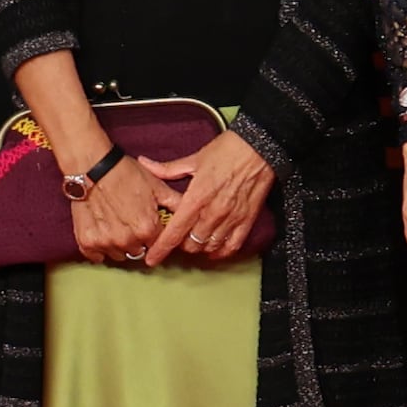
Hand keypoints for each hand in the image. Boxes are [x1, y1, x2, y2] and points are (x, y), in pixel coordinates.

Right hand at [71, 154, 178, 265]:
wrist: (91, 167)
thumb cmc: (126, 173)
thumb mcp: (157, 186)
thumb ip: (176, 204)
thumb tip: (193, 213)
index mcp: (147, 229)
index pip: (158, 244)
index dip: (156, 234)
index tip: (152, 226)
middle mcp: (126, 240)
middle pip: (138, 251)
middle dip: (139, 241)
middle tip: (132, 223)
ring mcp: (105, 243)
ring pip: (118, 254)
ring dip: (119, 245)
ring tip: (116, 225)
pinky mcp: (86, 242)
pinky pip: (96, 256)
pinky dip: (100, 248)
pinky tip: (103, 233)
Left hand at [152, 125, 274, 261]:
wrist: (260, 146)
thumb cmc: (228, 150)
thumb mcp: (194, 159)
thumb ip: (168, 169)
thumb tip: (145, 163)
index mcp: (196, 198)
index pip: (174, 233)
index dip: (161, 249)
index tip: (152, 259)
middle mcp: (213, 213)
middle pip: (191, 244)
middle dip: (181, 244)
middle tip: (179, 237)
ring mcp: (231, 218)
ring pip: (209, 247)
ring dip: (200, 247)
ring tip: (196, 240)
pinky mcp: (247, 219)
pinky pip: (232, 245)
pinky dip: (222, 251)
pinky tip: (215, 248)